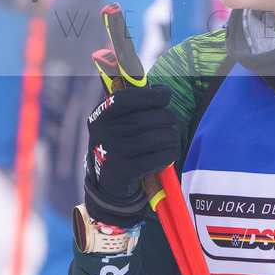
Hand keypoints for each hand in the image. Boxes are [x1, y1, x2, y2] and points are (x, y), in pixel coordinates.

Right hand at [84, 85, 179, 226]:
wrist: (108, 183)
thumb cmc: (120, 143)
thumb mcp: (116, 122)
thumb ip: (134, 105)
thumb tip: (163, 90)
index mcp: (100, 116)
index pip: (127, 99)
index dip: (151, 95)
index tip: (166, 94)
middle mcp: (103, 134)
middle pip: (144, 119)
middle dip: (166, 116)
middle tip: (172, 118)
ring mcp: (113, 154)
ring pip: (155, 138)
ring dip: (172, 136)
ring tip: (173, 136)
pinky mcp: (126, 172)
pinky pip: (159, 157)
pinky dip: (170, 153)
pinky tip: (170, 152)